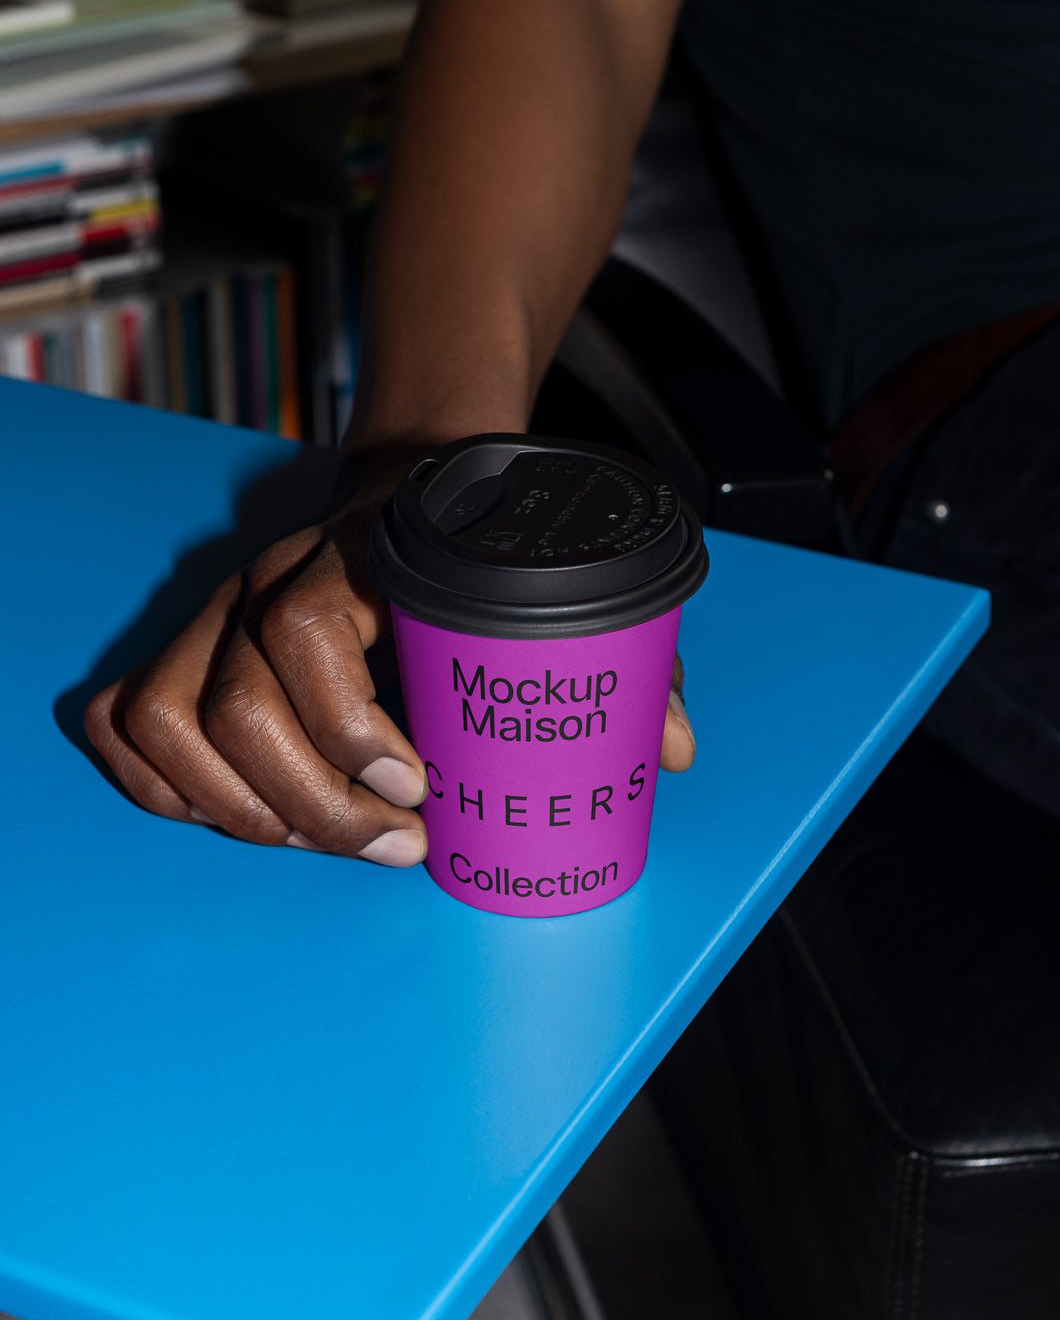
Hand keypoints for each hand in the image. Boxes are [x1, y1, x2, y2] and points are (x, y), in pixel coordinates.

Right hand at [85, 449, 696, 861]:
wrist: (415, 474)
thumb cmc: (483, 545)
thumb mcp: (554, 582)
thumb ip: (623, 654)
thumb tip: (667, 749)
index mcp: (357, 556)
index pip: (302, 633)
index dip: (348, 730)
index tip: (419, 790)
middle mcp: (267, 580)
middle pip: (234, 705)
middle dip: (315, 807)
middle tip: (398, 845)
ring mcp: (217, 614)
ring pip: (170, 721)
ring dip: (245, 810)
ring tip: (333, 839)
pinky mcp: (189, 647)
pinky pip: (131, 724)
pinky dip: (167, 789)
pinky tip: (241, 817)